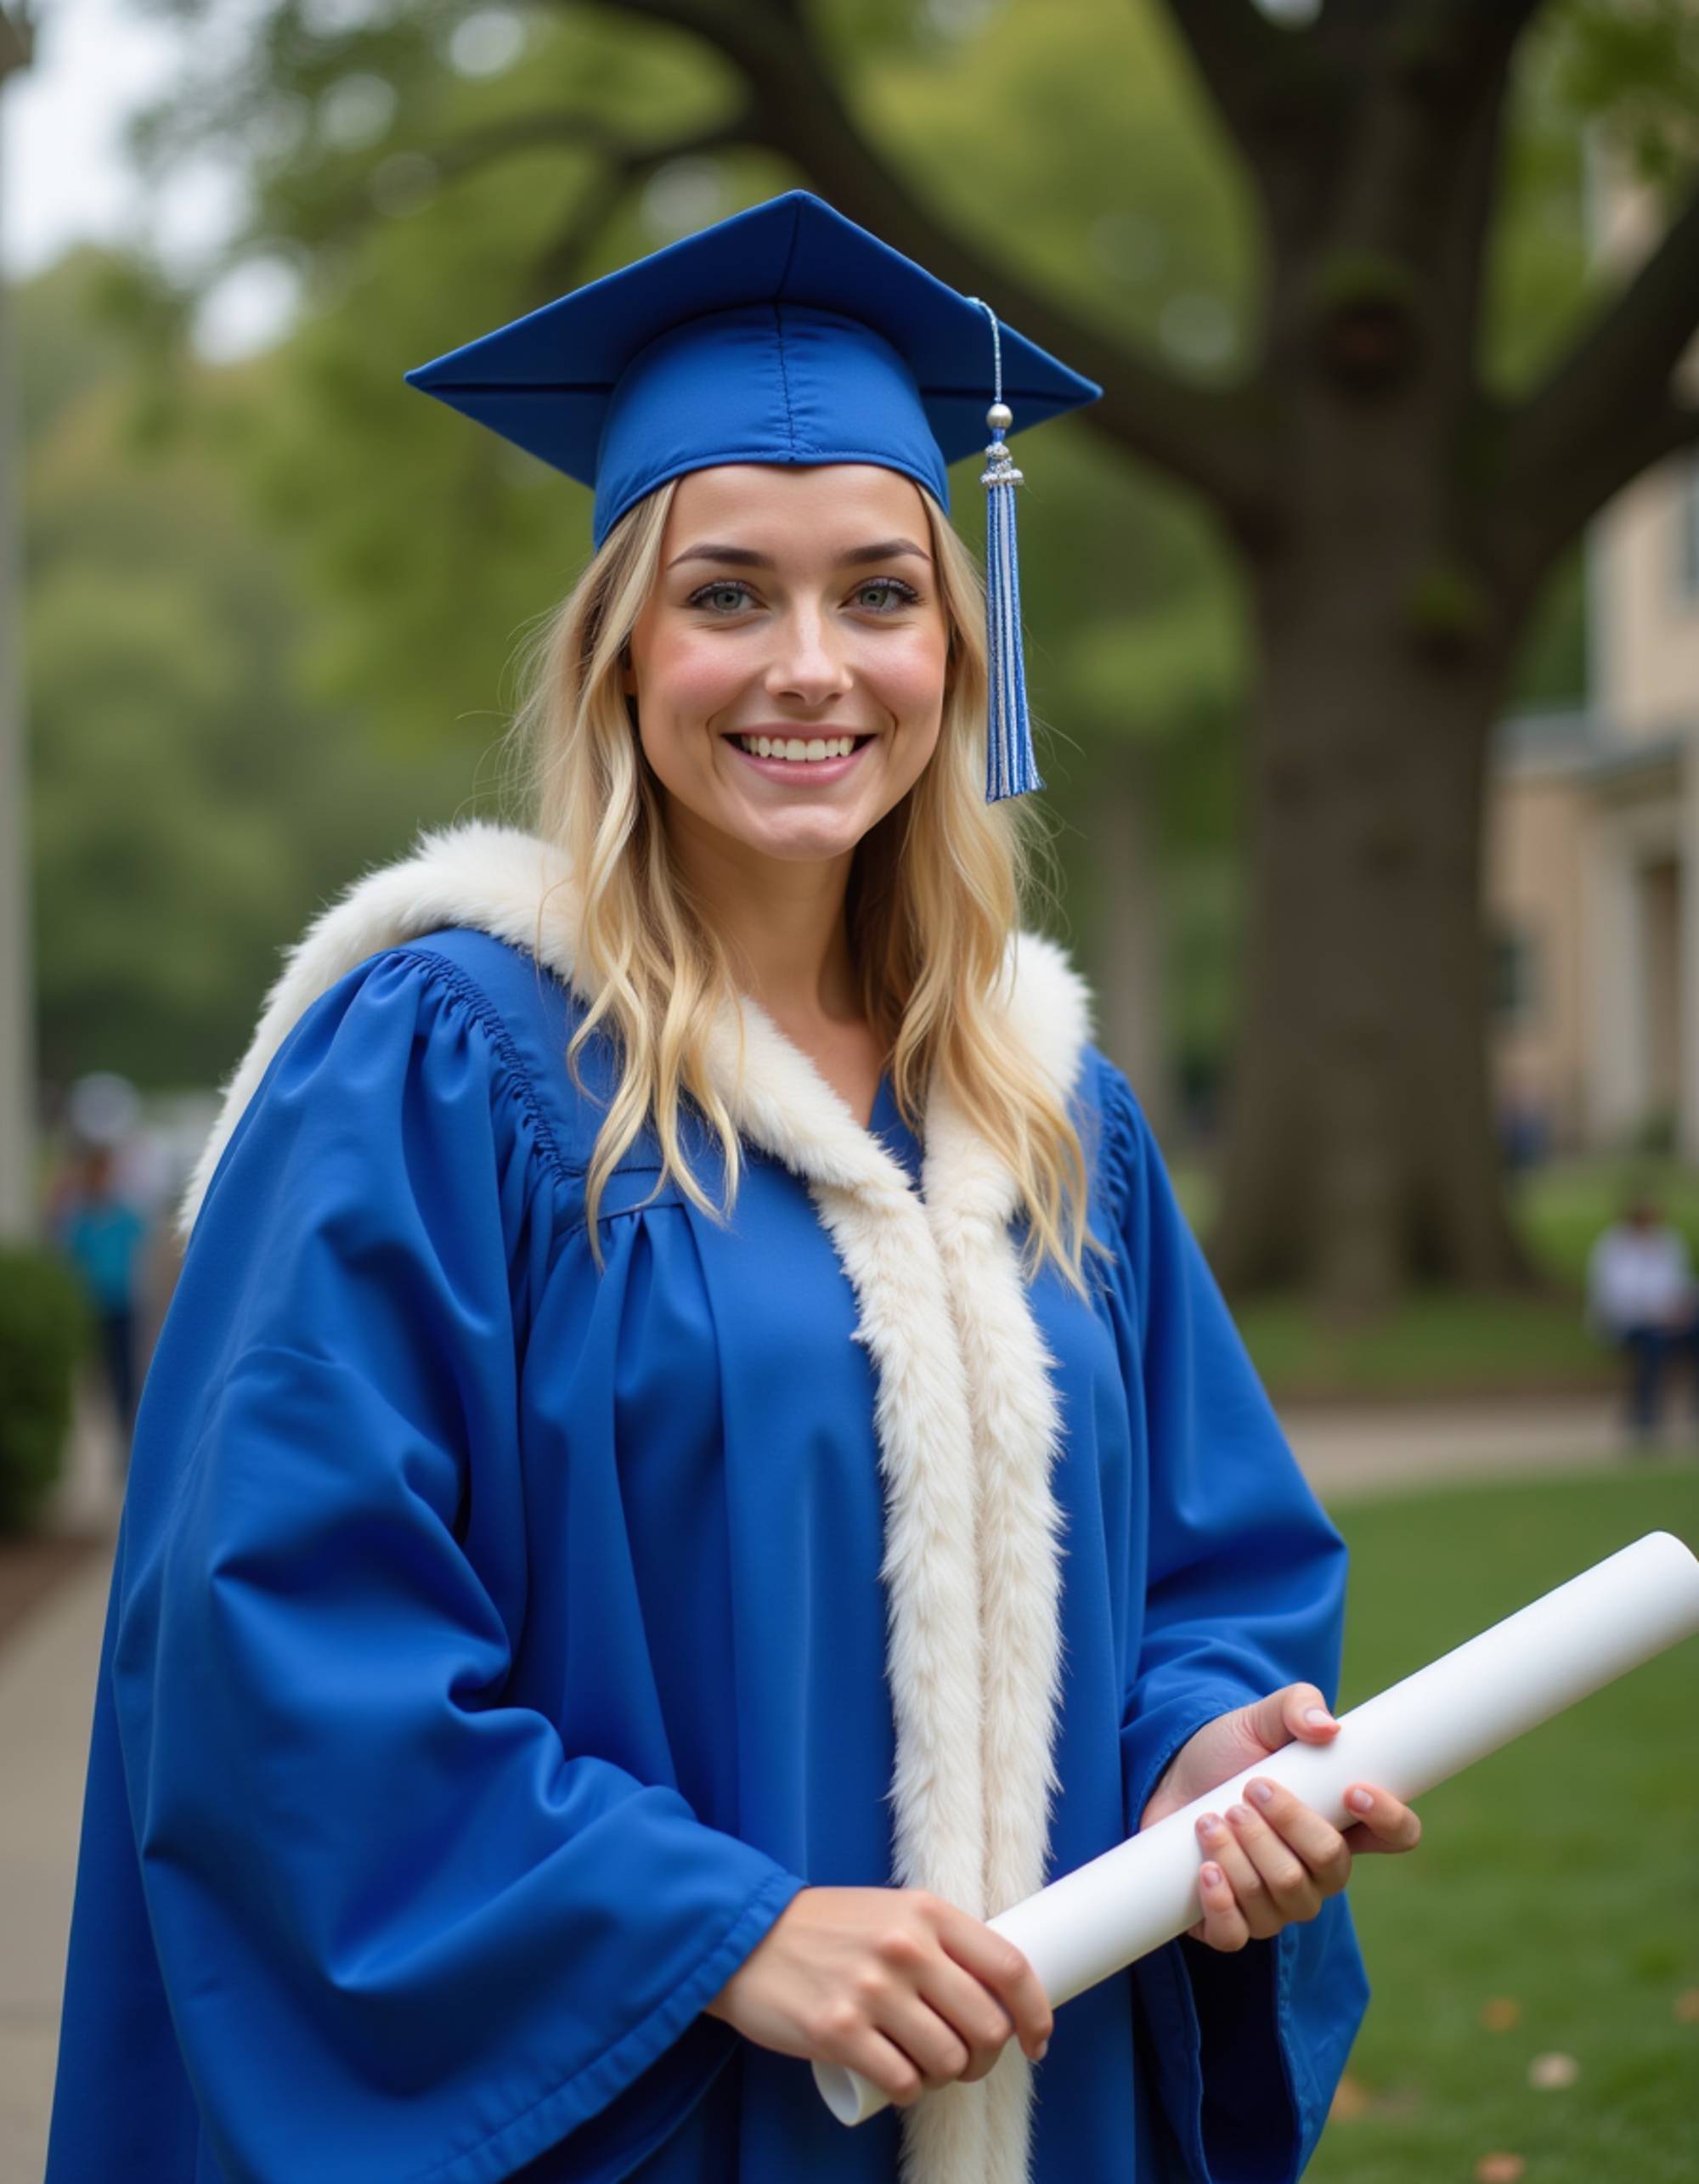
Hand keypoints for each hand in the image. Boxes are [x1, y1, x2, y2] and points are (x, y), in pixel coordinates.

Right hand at [702, 1884, 1053, 2107]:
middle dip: (986, 2057)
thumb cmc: (827, 1928)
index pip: (1010, 1967)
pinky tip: (898, 2081)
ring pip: (949, 2061)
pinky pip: (904, 2084)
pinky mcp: (839, 2032)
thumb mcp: (891, 1911)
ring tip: (926, 2067)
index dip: (1036, 2013)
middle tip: (967, 2061)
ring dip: (946, 2078)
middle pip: (986, 2026)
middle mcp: (906, 1948)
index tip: (1036, 2040)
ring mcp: (872, 1991)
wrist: (747, 1937)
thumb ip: (939, 1940)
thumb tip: (995, 1991)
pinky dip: (910, 2092)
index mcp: (927, 1912)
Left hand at [1138, 1681, 1421, 1950]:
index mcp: (1342, 1823)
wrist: (1169, 1777)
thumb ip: (1296, 1706)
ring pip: (1281, 1896)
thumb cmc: (1229, 1751)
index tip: (1353, 1789)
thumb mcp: (1259, 1718)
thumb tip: (1326, 1728)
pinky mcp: (1230, 1922)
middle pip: (1330, 1866)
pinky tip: (1206, 1869)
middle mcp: (1318, 1872)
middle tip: (1250, 1790)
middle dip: (1288, 1824)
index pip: (1395, 1835)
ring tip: (1213, 1818)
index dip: (1389, 1819)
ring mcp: (1277, 1903)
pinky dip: (1221, 1903)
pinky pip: (1238, 1935)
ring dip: (1244, 1853)